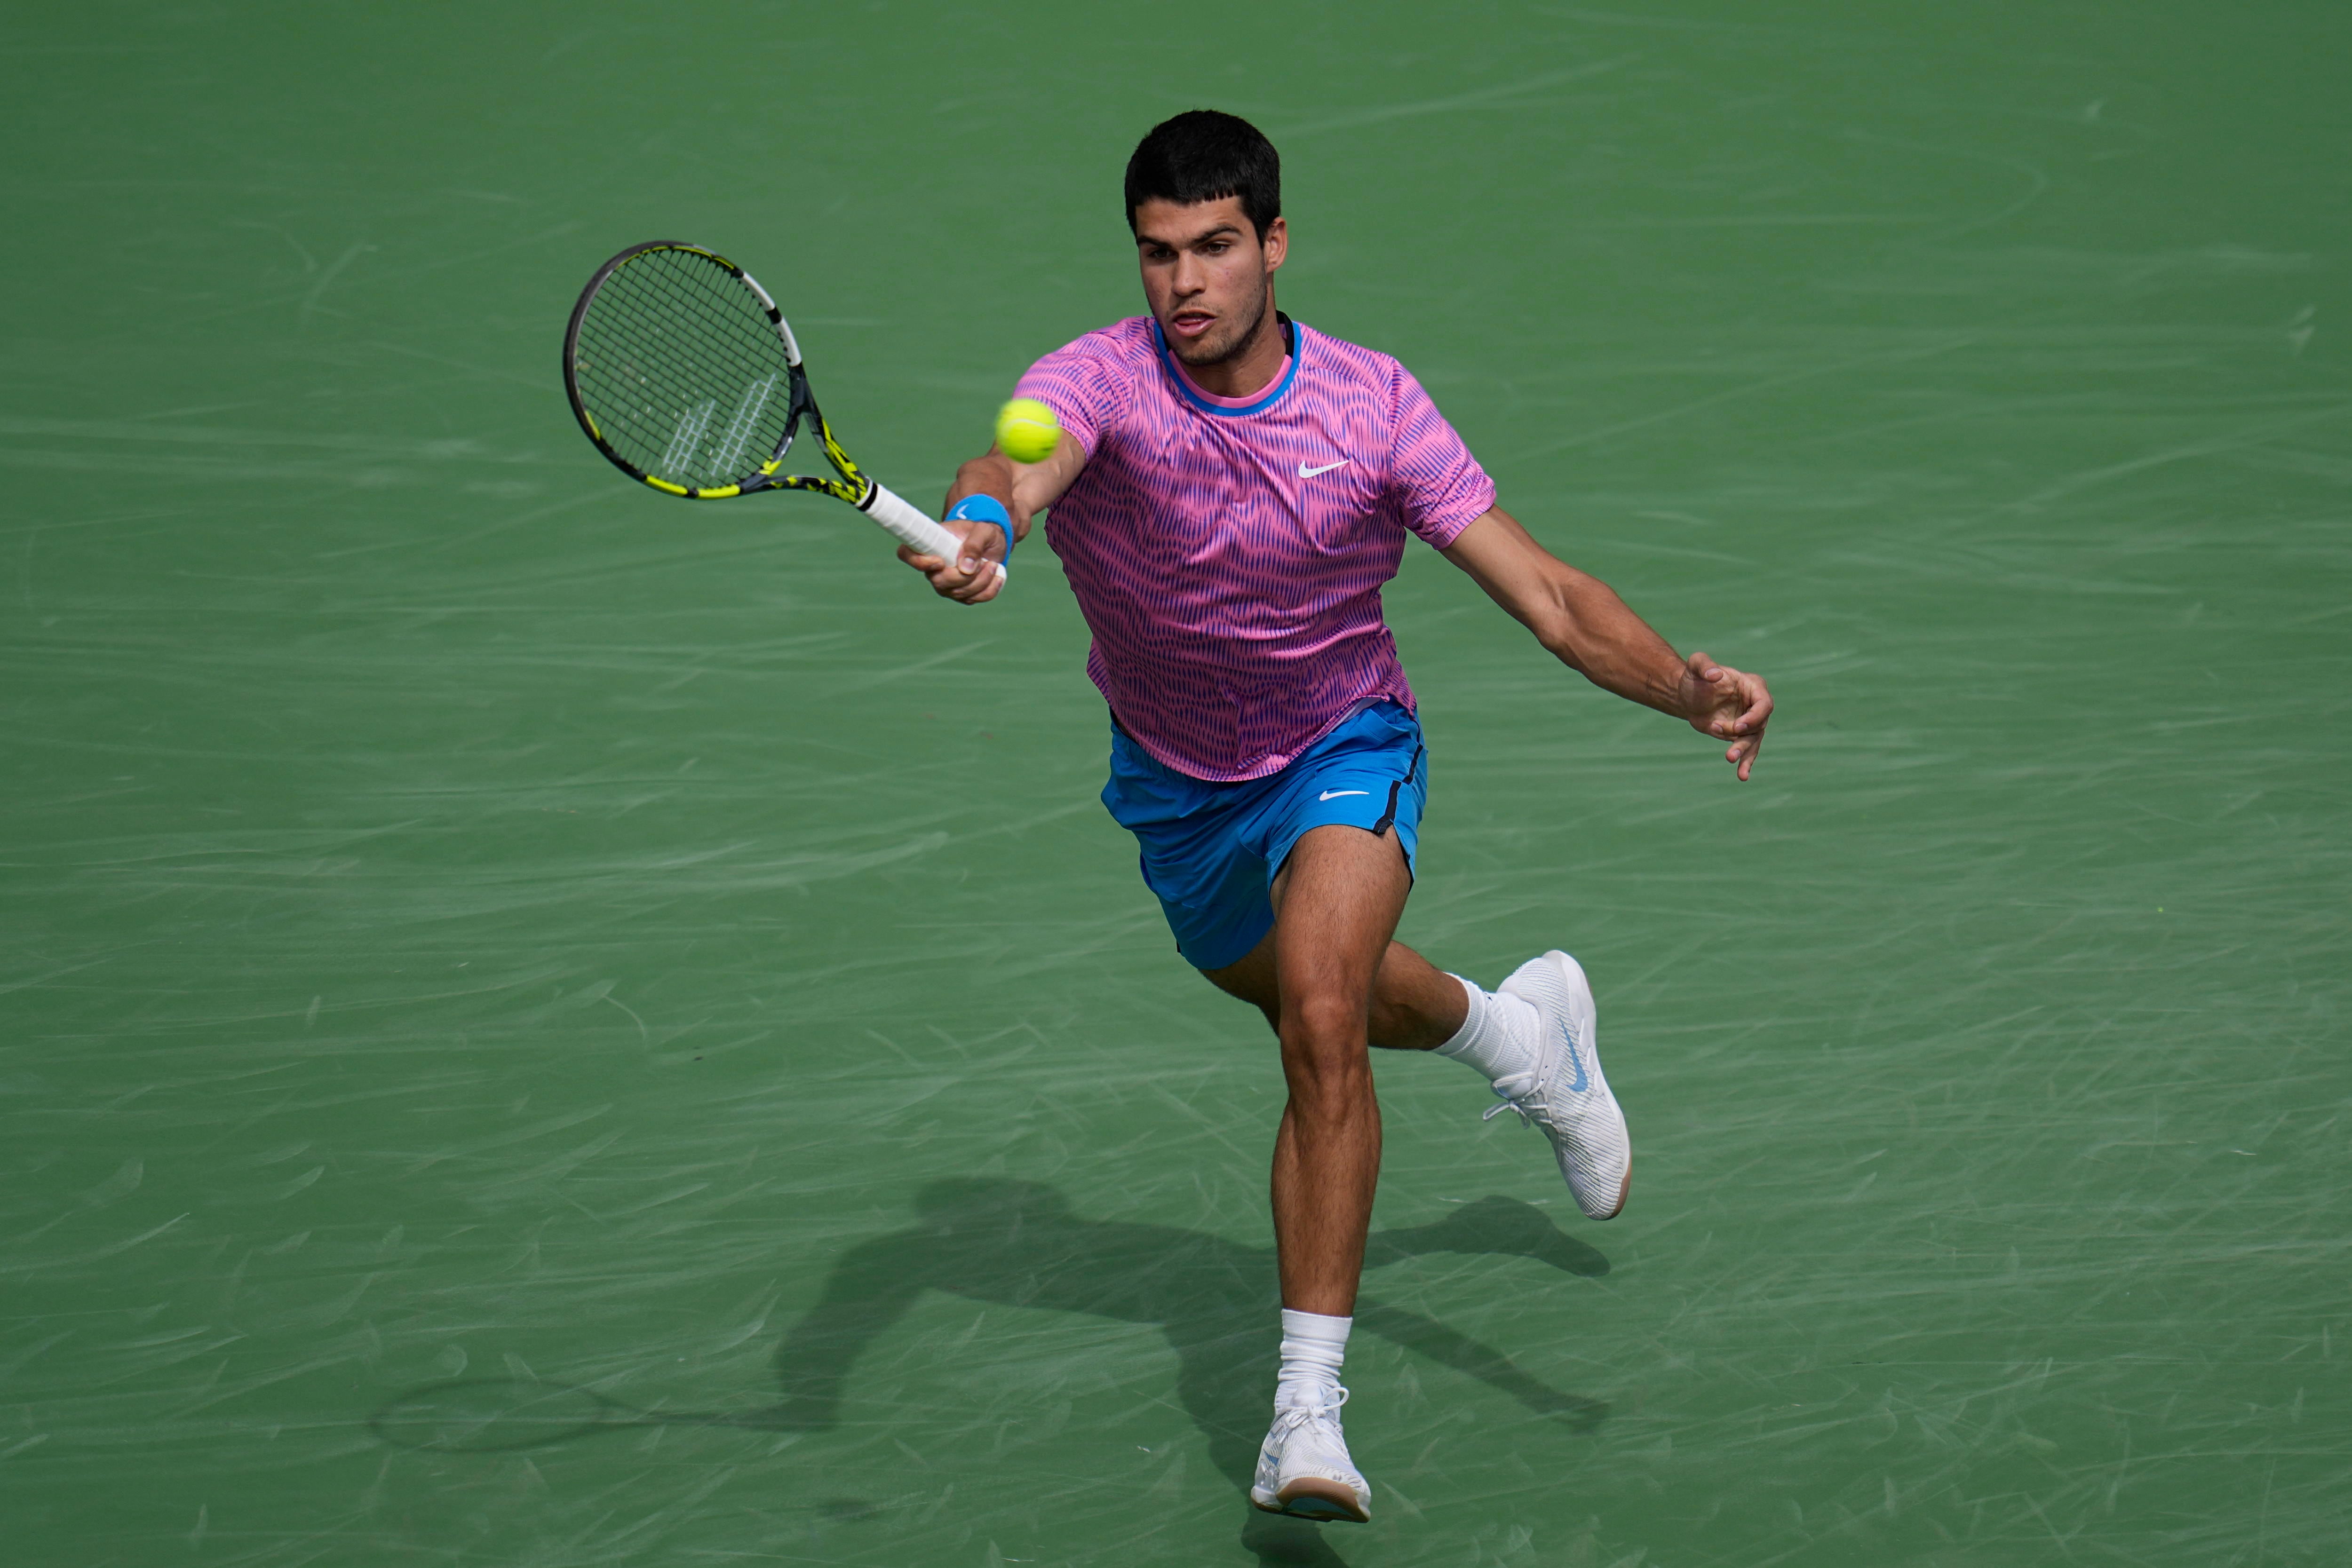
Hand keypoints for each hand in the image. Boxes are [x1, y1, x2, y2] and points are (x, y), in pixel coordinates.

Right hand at [897, 513, 1006, 604]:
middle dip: (966, 577)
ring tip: (992, 564)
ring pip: (959, 594)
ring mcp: (947, 584)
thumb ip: (974, 544)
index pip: (907, 554)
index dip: (918, 562)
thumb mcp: (983, 530)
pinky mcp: (962, 594)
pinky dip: (990, 589)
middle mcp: (933, 568)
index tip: (939, 561)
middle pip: (939, 582)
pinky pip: (974, 599)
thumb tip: (965, 568)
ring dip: (982, 581)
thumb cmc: (983, 531)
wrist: (994, 542)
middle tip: (985, 562)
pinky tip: (998, 576)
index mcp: (931, 545)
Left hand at [1677, 650, 1771, 779]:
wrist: (1686, 696)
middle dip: (1743, 734)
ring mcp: (1749, 721)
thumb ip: (1704, 665)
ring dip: (1743, 751)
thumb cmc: (1694, 677)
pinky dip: (1745, 763)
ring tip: (1729, 758)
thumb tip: (1716, 675)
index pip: (1764, 703)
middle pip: (1759, 724)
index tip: (1738, 726)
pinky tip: (1742, 776)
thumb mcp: (1695, 665)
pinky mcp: (1740, 735)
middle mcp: (1755, 705)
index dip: (1755, 716)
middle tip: (1724, 737)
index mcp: (1752, 686)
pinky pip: (1746, 750)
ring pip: (1753, 740)